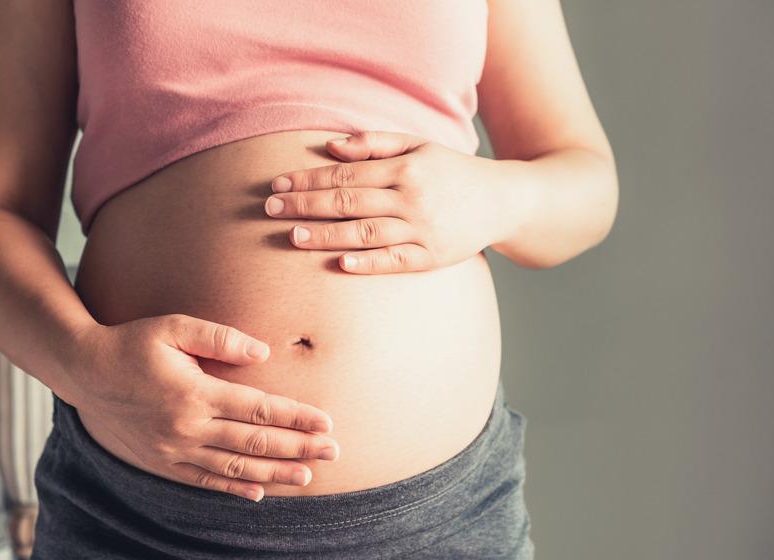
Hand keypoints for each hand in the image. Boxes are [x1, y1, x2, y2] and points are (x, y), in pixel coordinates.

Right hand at [69, 314, 338, 500]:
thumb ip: (219, 337)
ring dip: (275, 475)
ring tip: (308, 476)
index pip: (259, 410)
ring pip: (234, 469)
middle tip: (333, 451)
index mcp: (195, 393)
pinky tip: (258, 493)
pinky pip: (202, 481)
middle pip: (255, 444)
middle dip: (299, 448)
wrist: (82, 372)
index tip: (326, 422)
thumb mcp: (173, 327)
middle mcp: (187, 427)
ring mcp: (173, 450)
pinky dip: (232, 490)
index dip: (296, 417)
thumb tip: (263, 352)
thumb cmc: (131, 343)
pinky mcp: (160, 462)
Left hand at [264, 131, 501, 273]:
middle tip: (270, 210)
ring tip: (292, 236)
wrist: (503, 201)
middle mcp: (412, 198)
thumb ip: (374, 142)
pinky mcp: (432, 258)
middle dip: (306, 206)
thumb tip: (329, 146)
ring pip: (365, 232)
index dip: (308, 179)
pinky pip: (395, 261)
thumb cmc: (452, 171)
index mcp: (406, 167)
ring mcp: (423, 230)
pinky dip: (367, 263)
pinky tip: (340, 264)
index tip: (277, 185)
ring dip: (326, 235)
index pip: (346, 173)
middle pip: (348, 202)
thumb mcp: (419, 145)